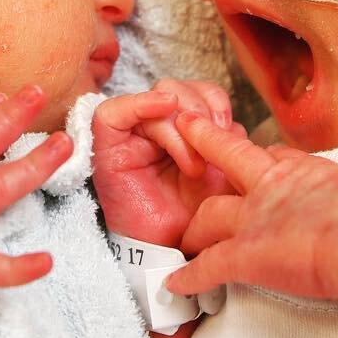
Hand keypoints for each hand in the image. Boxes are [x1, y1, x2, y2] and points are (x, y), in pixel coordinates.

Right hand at [91, 80, 241, 246]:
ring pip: (157, 96)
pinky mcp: (107, 145)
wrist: (171, 250)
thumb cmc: (193, 214)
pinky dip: (141, 104)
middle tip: (211, 151)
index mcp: (184, 128)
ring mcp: (131, 133)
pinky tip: (164, 108)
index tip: (229, 127)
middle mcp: (156, 124)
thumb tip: (230, 124)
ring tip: (193, 164)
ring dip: (181, 125)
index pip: (198, 90)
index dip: (215, 101)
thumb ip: (227, 142)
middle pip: (178, 88)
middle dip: (200, 112)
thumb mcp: (221, 173)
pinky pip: (114, 111)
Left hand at [166, 111, 337, 300]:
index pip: (274, 156)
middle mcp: (273, 187)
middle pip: (230, 159)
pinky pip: (207, 265)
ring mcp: (255, 219)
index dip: (259, 159)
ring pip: (209, 214)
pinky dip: (189, 276)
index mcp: (307, 172)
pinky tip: (174, 284)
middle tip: (189, 138)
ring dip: (194, 228)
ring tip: (182, 239)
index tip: (254, 161)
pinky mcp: (245, 254)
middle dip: (206, 146)